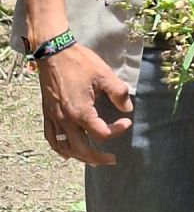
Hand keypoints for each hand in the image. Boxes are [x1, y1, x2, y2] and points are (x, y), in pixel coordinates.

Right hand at [37, 44, 132, 165]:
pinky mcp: (47, 114)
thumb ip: (118, 93)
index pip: (102, 133)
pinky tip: (67, 153)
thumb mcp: (104, 74)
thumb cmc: (79, 62)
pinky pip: (51, 138)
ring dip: (80, 157)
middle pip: (82, 149)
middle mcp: (66, 119)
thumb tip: (127, 108)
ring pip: (66, 148)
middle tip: (112, 159)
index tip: (126, 122)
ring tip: (93, 159)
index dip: (117, 131)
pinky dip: (60, 148)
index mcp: (81, 111)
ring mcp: (54, 118)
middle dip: (98, 157)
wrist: (53, 52)